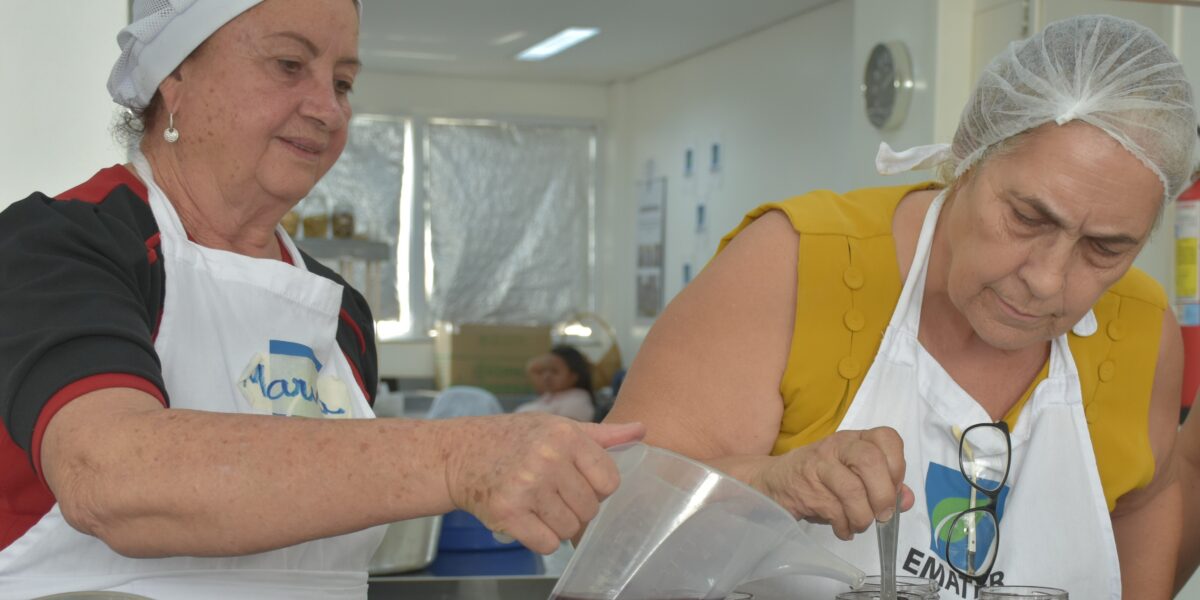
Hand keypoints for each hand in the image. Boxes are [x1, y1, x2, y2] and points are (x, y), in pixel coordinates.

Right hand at [443, 413, 645, 553]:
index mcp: (566, 435)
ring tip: (539, 505)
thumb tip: (642, 430)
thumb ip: (602, 435)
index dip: (597, 487)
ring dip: (558, 524)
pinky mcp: (507, 512)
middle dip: (575, 507)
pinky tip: (527, 519)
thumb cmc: (513, 439)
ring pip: (570, 529)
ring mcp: (526, 487)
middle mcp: (547, 459)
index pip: (610, 480)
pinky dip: (540, 538)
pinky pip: (546, 543)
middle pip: (590, 509)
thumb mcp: (556, 427)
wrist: (460, 453)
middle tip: (552, 494)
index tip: (578, 482)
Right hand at [751, 427, 912, 539]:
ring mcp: (820, 464)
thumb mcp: (854, 475)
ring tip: (859, 525)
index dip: (897, 465)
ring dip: (862, 517)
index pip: (887, 438)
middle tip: (883, 514)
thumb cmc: (821, 478)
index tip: (894, 488)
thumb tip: (908, 499)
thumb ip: (885, 485)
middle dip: (883, 495)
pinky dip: (844, 527)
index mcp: (856, 439)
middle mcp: (838, 445)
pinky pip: (835, 510)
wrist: (774, 481)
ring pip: (852, 489)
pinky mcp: (806, 486)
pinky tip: (843, 529)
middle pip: (870, 461)